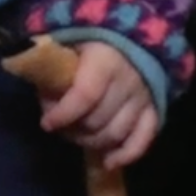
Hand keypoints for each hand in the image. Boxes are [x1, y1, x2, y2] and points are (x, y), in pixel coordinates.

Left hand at [36, 40, 159, 168]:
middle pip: (99, 120)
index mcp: (105, 60)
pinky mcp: (155, 109)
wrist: (131, 34)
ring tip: (76, 137)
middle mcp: (128, 81)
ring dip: (93, 142)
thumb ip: (51, 63)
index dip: (63, 114)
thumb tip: (39, 92)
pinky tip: (108, 162)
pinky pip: (143, 139)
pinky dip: (126, 155)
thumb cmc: (90, 37)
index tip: (46, 123)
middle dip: (74, 130)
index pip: (85, 95)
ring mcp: (144, 97)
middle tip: (60, 128)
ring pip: (118, 133)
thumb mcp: (66, 40)